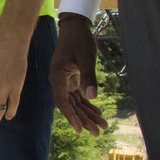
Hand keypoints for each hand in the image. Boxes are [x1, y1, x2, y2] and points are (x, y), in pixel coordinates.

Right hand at [52, 13, 106, 133]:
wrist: (75, 28)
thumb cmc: (79, 40)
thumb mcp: (85, 58)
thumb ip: (88, 77)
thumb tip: (92, 97)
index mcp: (57, 77)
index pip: (63, 102)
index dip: (71, 116)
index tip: (80, 129)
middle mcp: (59, 81)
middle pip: (71, 105)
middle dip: (84, 119)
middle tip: (97, 132)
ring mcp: (65, 81)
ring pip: (76, 102)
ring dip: (88, 114)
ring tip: (102, 126)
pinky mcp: (71, 79)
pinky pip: (79, 96)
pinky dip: (88, 104)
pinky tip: (98, 113)